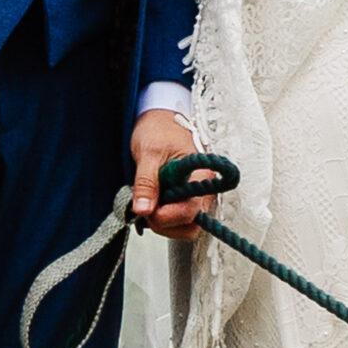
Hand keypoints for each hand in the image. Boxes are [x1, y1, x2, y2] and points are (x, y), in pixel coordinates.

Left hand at [131, 108, 209, 239]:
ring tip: (147, 203)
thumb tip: (143, 209)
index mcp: (202, 176)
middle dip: (165, 224)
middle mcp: (204, 191)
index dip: (167, 216)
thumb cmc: (158, 130)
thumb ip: (146, 182)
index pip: (191, 211)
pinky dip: (163, 219)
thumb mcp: (148, 153)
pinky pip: (179, 221)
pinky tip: (151, 203)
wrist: (160, 119)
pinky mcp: (186, 201)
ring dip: (163, 224)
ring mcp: (196, 198)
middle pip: (191, 226)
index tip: (147, 209)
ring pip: (185, 227)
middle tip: (145, 208)